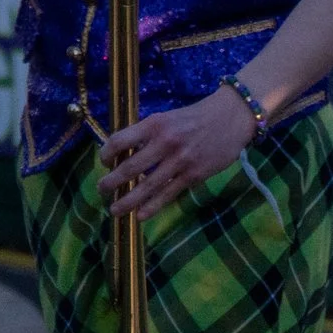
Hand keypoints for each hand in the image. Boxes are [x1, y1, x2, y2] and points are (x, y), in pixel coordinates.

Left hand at [95, 88, 257, 218]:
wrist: (231, 118)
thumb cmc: (195, 117)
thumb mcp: (167, 118)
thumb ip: (147, 134)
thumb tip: (124, 154)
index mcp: (154, 124)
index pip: (120, 140)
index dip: (107, 153)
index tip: (105, 162)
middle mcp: (165, 142)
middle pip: (130, 168)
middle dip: (111, 183)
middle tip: (102, 190)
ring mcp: (180, 161)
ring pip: (147, 186)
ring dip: (128, 201)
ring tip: (115, 210)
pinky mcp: (194, 176)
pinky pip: (168, 194)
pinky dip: (152, 207)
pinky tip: (140, 215)